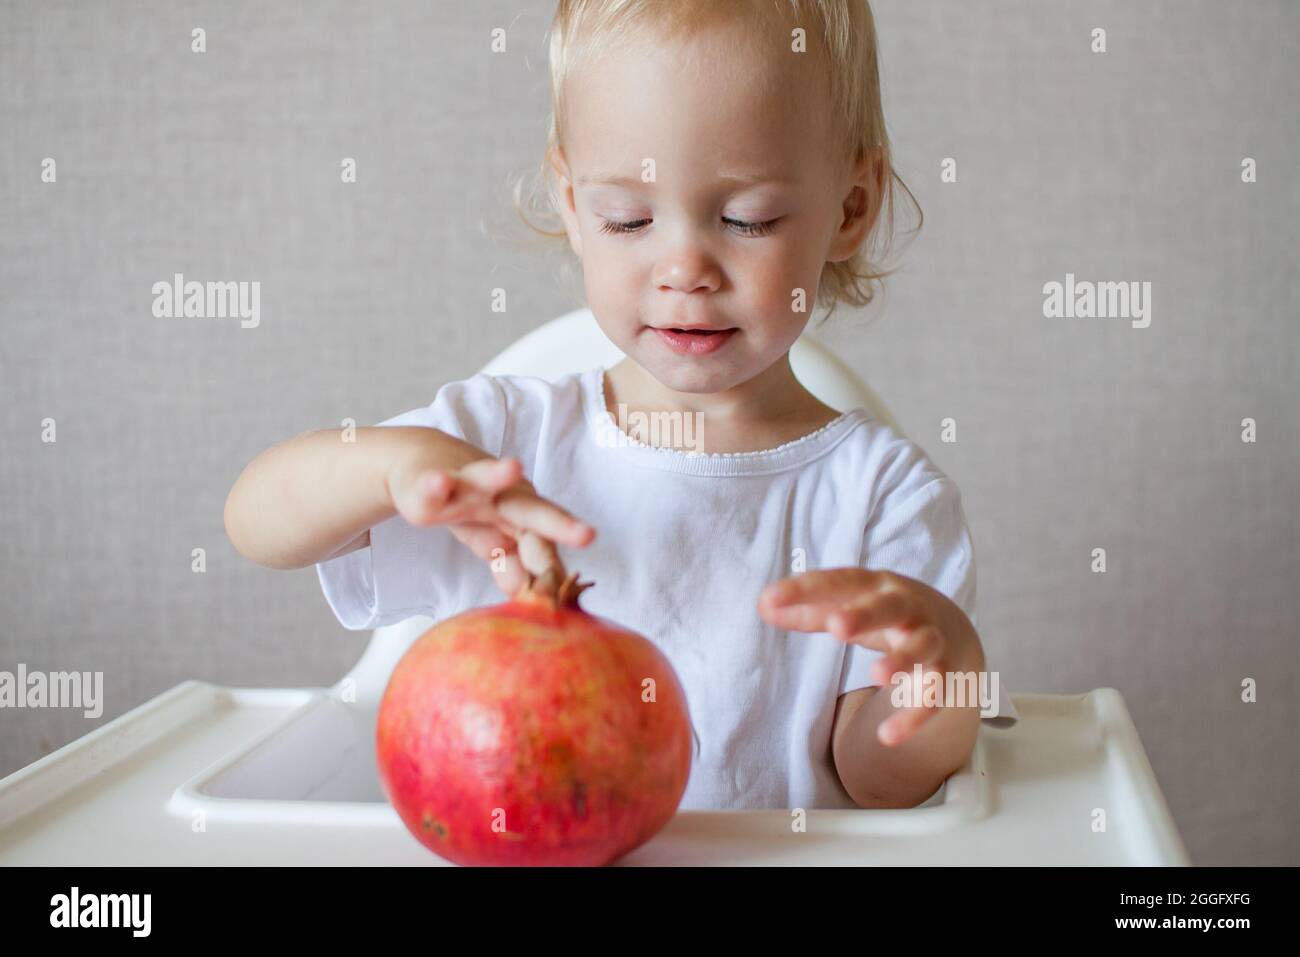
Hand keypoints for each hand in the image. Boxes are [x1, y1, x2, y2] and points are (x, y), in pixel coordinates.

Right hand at [389, 455, 594, 594]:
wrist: (423, 463)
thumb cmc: (468, 504)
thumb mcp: (491, 540)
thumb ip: (512, 567)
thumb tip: (529, 596)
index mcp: (523, 515)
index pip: (544, 546)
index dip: (553, 571)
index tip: (562, 602)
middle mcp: (504, 495)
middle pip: (534, 511)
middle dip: (560, 524)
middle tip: (586, 535)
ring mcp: (469, 484)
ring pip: (486, 479)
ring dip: (499, 475)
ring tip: (513, 467)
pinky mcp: (432, 480)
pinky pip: (433, 486)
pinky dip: (436, 484)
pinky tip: (440, 481)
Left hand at [758, 568, 982, 746]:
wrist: (954, 630)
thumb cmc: (887, 614)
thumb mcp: (852, 605)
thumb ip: (810, 609)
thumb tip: (763, 606)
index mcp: (876, 586)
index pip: (840, 582)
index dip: (806, 589)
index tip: (771, 599)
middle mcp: (907, 607)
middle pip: (888, 607)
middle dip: (865, 614)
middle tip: (836, 626)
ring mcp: (930, 638)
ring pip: (922, 646)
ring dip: (901, 659)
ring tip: (876, 675)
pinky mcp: (945, 673)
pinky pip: (934, 695)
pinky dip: (913, 716)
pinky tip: (887, 736)